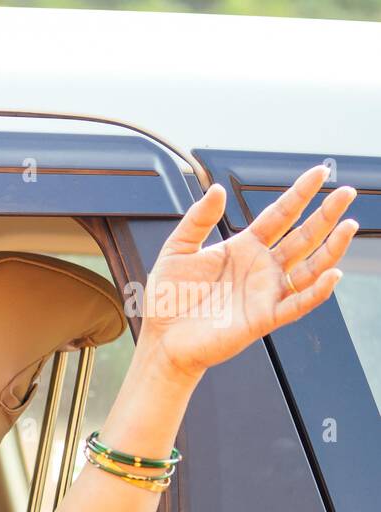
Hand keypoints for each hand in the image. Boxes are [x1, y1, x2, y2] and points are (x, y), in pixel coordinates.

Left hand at [138, 165, 358, 383]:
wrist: (162, 340)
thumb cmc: (168, 298)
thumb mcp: (177, 250)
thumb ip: (198, 219)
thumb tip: (217, 188)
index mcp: (243, 248)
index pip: (279, 215)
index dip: (300, 194)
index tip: (320, 172)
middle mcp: (261, 268)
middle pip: (302, 237)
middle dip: (326, 215)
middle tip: (348, 192)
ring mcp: (266, 292)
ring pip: (310, 268)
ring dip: (332, 248)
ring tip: (349, 225)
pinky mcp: (264, 318)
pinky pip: (298, 303)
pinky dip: (317, 291)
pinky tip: (332, 274)